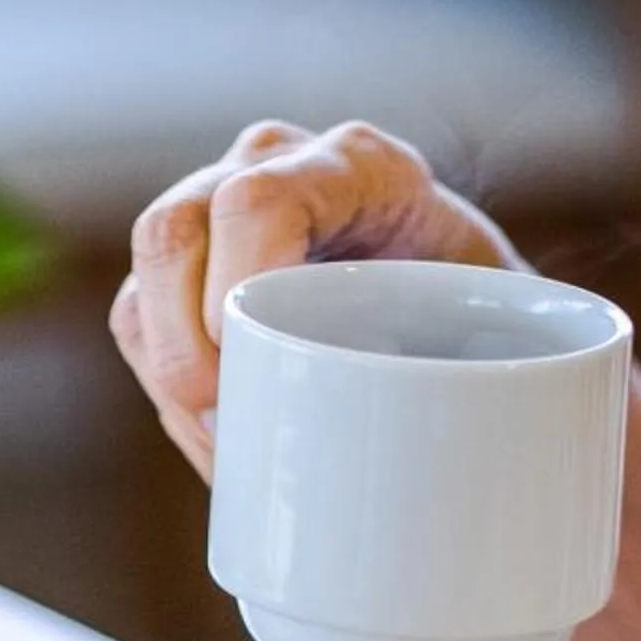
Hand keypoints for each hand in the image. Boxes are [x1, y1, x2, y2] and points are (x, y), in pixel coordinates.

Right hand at [110, 120, 525, 480]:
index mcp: (361, 167)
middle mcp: (277, 170)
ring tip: (233, 451)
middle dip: (183, 347)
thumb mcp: (498, 329)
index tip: (248, 373)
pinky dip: (171, 397)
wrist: (482, 322)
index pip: (257, 200)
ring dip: (172, 381)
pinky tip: (222, 445)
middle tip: (225, 427)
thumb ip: (468, 358)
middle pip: (172, 232)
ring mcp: (221, 216)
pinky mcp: (191, 279)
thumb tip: (438, 473)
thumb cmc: (495, 327)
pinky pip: (143, 327)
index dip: (234, 287)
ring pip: (147, 286)